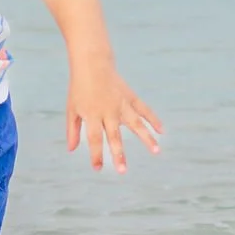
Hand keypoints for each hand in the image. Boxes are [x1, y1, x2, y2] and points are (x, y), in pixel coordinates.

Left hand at [66, 59, 161, 173]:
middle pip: (114, 135)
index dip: (95, 154)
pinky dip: (153, 119)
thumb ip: (72, 130)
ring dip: (146, 138)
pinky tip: (162, 131)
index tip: (97, 169)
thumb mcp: (72, 108)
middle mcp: (108, 111)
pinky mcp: (130, 97)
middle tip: (123, 171)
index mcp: (92, 114)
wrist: (92, 63)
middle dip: (118, 154)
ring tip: (156, 151)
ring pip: (136, 123)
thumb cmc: (79, 88)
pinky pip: (144, 109)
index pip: (94, 138)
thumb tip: (72, 150)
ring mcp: (121, 104)